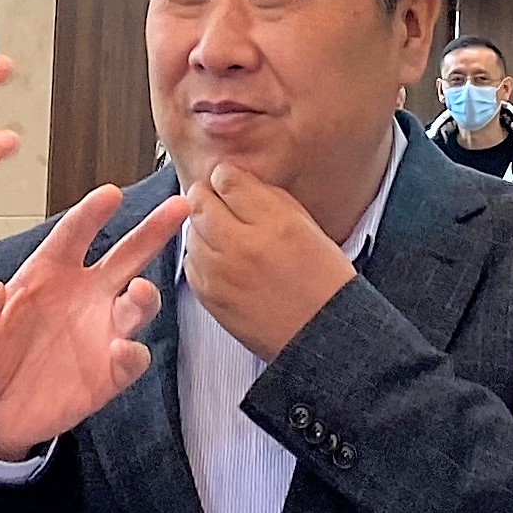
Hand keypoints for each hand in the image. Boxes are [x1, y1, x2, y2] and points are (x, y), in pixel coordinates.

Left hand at [0, 184, 187, 461]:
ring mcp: (99, 333)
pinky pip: (132, 358)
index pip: (74, 235)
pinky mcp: (108, 373)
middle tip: (177, 206)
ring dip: (144, 296)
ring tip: (138, 292)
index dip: (92, 214)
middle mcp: (81, 297)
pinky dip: (132, 353)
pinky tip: (121, 350)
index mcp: (46, 275)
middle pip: (126, 256)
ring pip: (138, 305)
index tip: (110, 195)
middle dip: (153, 231)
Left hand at [181, 163, 355, 363]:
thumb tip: (236, 181)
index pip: (227, 179)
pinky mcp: (210, 295)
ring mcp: (222, 272)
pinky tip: (222, 260)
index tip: (230, 184)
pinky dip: (201, 255)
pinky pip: (190, 261)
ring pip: (191, 230)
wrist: (321, 333)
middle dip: (207, 197)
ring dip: (203, 227)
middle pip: (200, 200)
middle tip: (219, 203)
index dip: (227, 178)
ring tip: (225, 236)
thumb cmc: (322, 281)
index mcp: (275, 222)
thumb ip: (268, 198)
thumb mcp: (307, 225)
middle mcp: (244, 245)